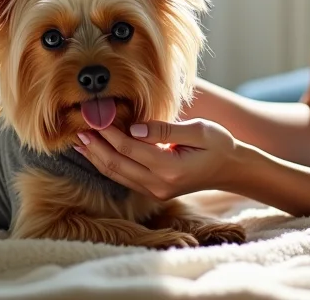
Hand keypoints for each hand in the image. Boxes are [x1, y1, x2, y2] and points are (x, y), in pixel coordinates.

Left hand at [75, 118, 241, 200]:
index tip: (95, 117)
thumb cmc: (218, 144)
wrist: (231, 169)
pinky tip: (97, 154)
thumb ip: (165, 129)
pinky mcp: (154, 191)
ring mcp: (155, 191)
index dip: (109, 133)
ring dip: (96, 158)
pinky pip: (124, 178)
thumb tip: (134, 128)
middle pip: (117, 165)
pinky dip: (107, 165)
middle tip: (78, 130)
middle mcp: (159, 184)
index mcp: (170, 168)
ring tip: (79, 142)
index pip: (129, 148)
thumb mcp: (198, 129)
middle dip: (95, 147)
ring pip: (117, 175)